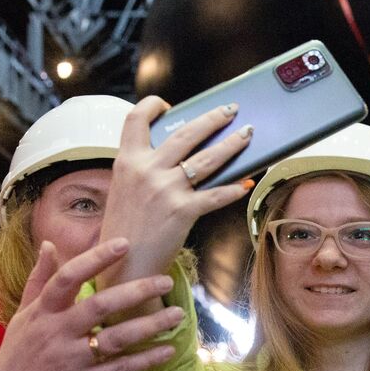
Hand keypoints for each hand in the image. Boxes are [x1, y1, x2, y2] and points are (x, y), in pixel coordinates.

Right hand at [0, 238, 186, 370]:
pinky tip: (168, 351)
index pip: (68, 277)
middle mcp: (57, 333)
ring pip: (115, 339)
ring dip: (149, 326)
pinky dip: (145, 361)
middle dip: (135, 291)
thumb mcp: (23, 314)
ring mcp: (72, 360)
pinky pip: (119, 370)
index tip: (124, 243)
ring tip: (177, 315)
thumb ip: (39, 279)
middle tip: (166, 280)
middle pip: (99, 306)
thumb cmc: (17, 354)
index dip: (95, 258)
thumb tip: (50, 244)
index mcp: (43, 311)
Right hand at [97, 97, 253, 287]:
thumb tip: (177, 152)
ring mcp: (165, 190)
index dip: (152, 105)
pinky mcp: (182, 211)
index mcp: (127, 161)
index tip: (168, 105)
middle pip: (186, 132)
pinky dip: (234, 189)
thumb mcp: (124, 189)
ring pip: (207, 158)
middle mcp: (146, 170)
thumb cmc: (125, 227)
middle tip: (231, 110)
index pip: (136, 119)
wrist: (122, 265)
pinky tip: (246, 183)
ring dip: (232, 144)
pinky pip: (216, 195)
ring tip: (247, 134)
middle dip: (213, 118)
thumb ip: (144, 168)